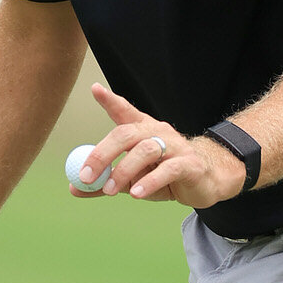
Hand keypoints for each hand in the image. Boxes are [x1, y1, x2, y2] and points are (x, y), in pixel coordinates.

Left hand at [74, 83, 242, 208]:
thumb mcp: (132, 178)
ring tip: (109, 190)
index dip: (110, 100)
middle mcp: (158, 132)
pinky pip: (168, 170)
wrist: (207, 181)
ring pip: (145, 150)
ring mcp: (175, 146)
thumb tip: (74, 187)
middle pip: (126, 134)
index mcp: (144, 130)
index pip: (125, 111)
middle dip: (103, 153)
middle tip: (87, 175)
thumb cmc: (165, 174)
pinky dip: (149, 182)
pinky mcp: (190, 164)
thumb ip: (106, 180)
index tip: (95, 89)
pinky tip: (135, 193)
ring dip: (124, 170)